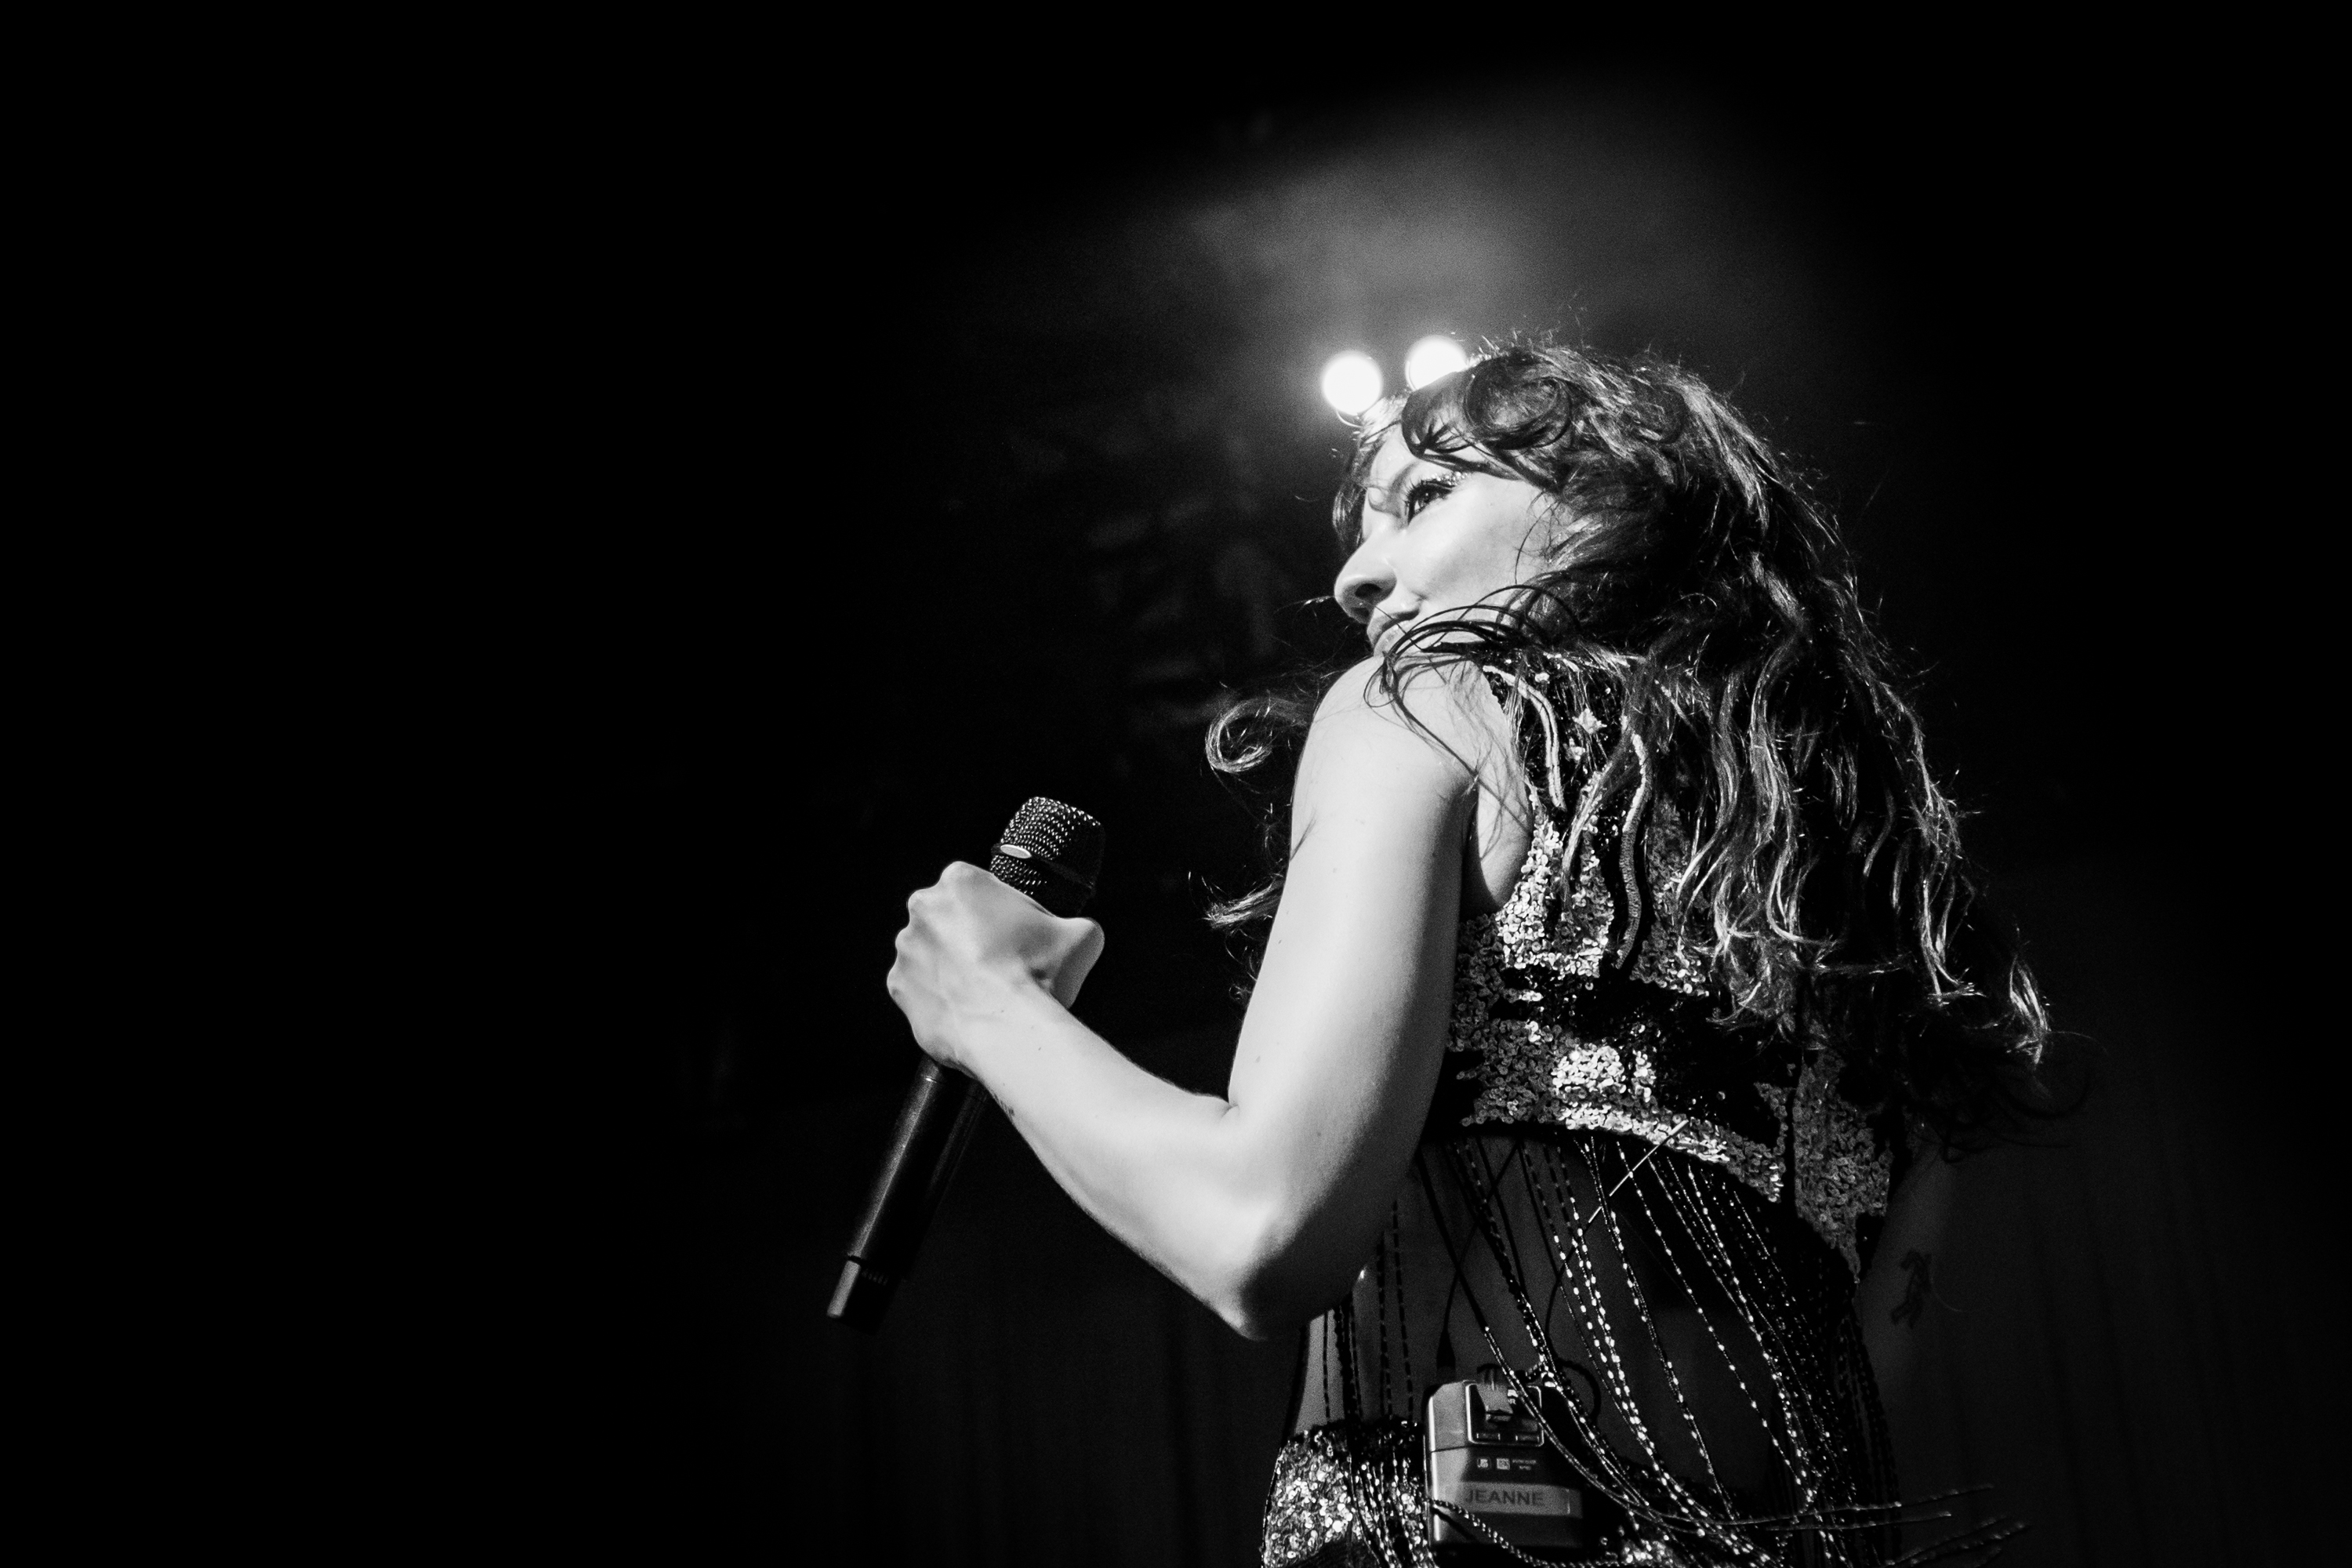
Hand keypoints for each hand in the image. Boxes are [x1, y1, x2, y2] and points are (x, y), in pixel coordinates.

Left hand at [886, 861, 1105, 1070]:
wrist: (1008, 1029)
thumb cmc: (1041, 974)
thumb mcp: (1081, 935)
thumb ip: (1075, 923)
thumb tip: (1081, 932)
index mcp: (960, 880)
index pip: (981, 887)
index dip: (1004, 911)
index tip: (1018, 934)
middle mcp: (923, 909)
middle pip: (950, 918)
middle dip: (971, 937)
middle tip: (1002, 963)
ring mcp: (906, 950)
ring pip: (932, 953)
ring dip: (952, 966)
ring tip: (985, 991)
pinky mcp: (898, 988)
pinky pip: (919, 988)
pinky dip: (939, 997)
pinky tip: (967, 1008)